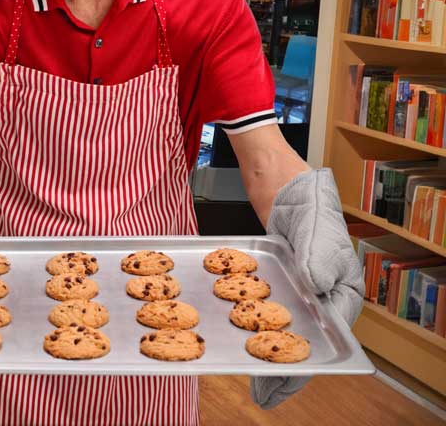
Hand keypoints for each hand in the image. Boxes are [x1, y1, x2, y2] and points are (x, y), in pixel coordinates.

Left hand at [251, 168, 363, 408]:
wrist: (284, 187)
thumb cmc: (311, 208)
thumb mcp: (318, 233)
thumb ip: (318, 260)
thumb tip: (317, 287)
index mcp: (342, 293)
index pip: (329, 339)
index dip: (307, 363)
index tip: (287, 382)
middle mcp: (322, 300)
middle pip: (306, 343)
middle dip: (286, 370)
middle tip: (264, 394)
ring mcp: (298, 294)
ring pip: (284, 332)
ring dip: (269, 356)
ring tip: (253, 381)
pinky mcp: (276, 287)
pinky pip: (264, 314)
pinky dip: (254, 331)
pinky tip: (240, 345)